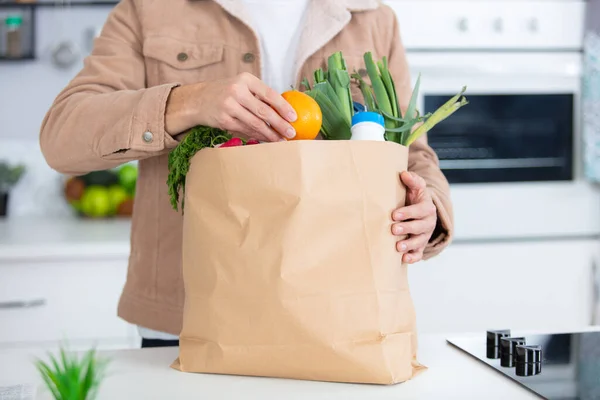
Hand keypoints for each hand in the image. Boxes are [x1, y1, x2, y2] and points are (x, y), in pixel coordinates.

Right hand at [165, 73, 296, 141]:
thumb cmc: (226, 92)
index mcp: (246, 80)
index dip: (283, 106)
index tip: (294, 117)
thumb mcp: (242, 86)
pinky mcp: (224, 120)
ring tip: (281, 140)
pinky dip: (257, 136)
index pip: (269, 94)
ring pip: (255, 124)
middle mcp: (237, 91)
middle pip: (263, 111)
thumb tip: (284, 111)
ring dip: (270, 134)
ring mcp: (229, 106)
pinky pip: (245, 130)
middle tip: (291, 133)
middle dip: (280, 124)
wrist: (198, 99)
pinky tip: (266, 140)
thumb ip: (259, 95)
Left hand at [391, 171, 436, 263]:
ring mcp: (425, 236)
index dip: (408, 212)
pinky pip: (419, 254)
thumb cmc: (414, 198)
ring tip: (398, 247)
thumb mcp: (415, 187)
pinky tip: (404, 259)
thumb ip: (412, 180)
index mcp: (427, 208)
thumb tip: (403, 174)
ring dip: (409, 245)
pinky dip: (413, 257)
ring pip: (419, 242)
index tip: (394, 214)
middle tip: (393, 229)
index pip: (420, 210)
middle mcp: (428, 223)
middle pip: (419, 227)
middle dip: (407, 228)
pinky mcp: (420, 246)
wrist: (418, 211)